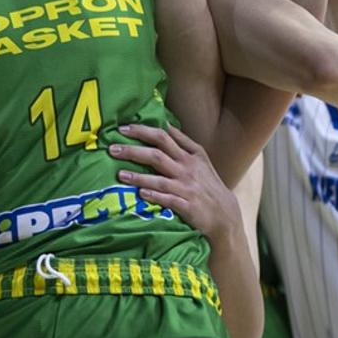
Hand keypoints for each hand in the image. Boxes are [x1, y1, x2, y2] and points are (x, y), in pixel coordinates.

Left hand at [108, 123, 241, 242]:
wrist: (225, 214)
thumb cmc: (208, 184)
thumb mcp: (201, 158)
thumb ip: (183, 141)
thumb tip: (166, 123)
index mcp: (190, 155)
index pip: (164, 137)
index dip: (143, 131)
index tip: (123, 128)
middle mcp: (187, 169)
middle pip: (157, 155)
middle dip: (133, 150)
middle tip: (112, 148)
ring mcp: (186, 188)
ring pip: (159, 178)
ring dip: (138, 176)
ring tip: (120, 174)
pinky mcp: (187, 206)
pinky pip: (168, 199)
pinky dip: (154, 195)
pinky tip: (141, 193)